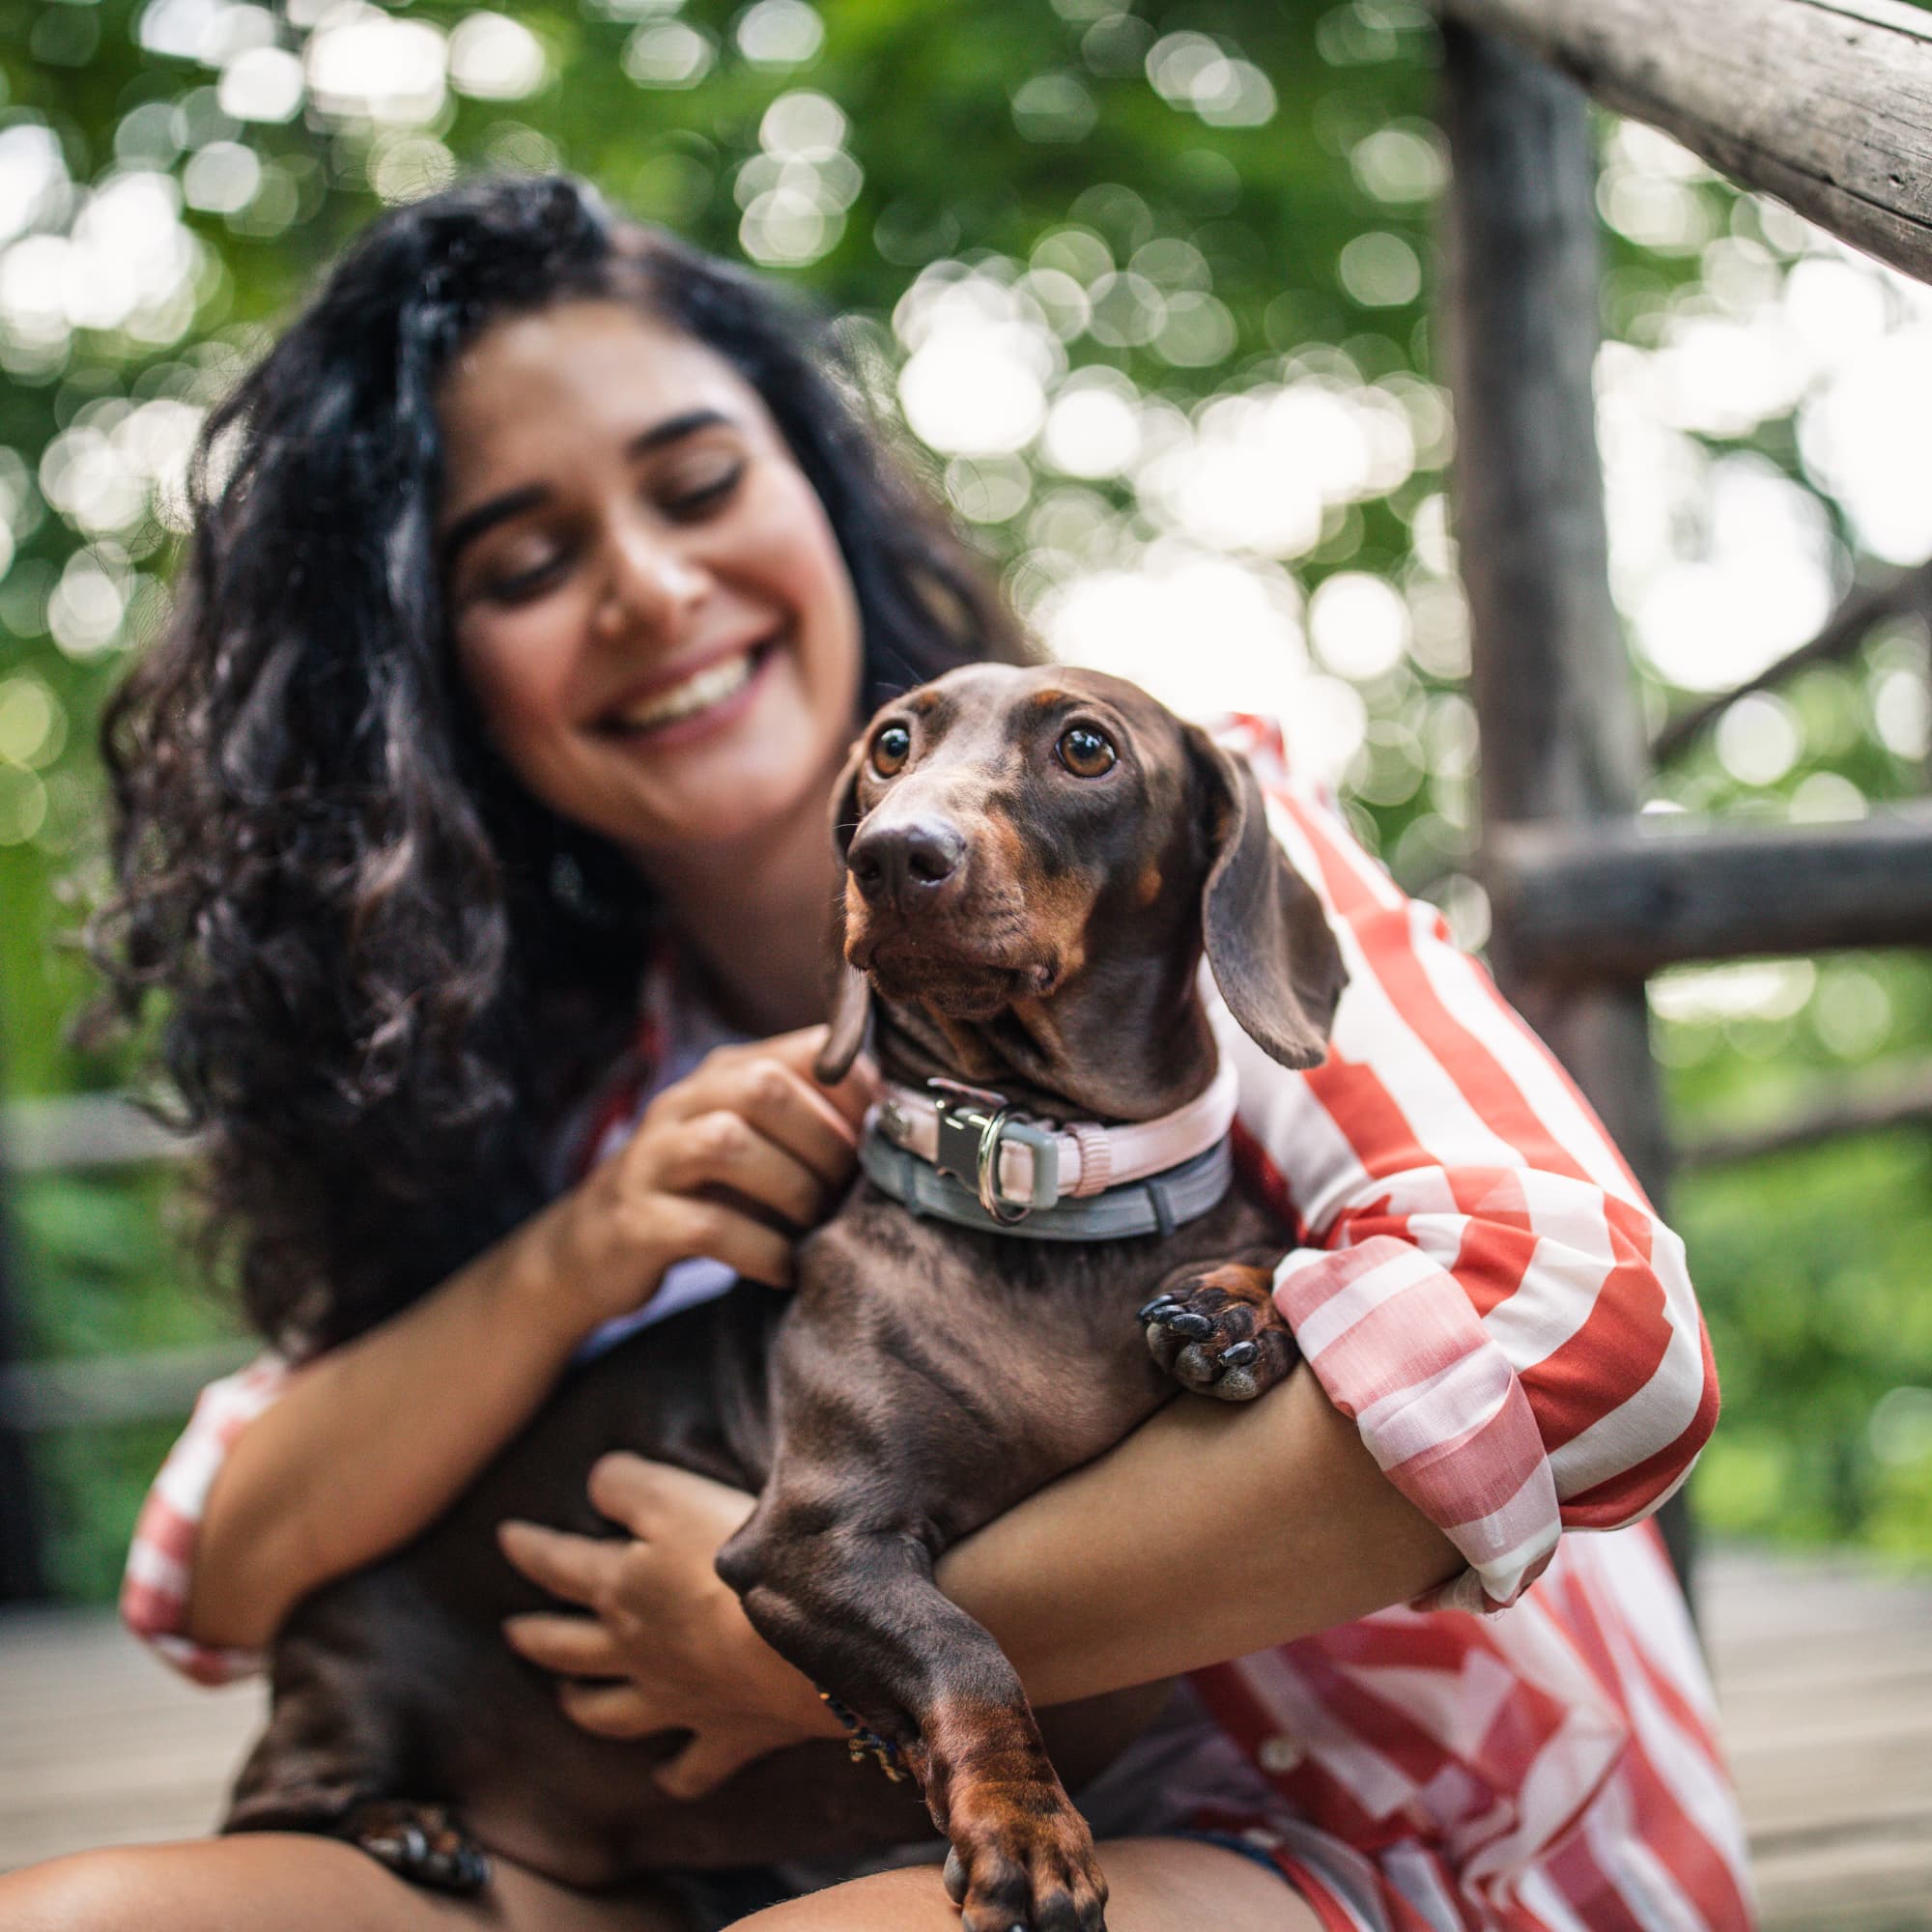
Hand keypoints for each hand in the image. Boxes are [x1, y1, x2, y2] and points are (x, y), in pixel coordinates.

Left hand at [498, 1453, 838, 1797]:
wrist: (798, 1642)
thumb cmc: (736, 1558)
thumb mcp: (673, 1495)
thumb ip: (626, 1486)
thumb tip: (595, 1484)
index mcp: (620, 1588)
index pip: (559, 1563)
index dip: (531, 1548)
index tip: (506, 1537)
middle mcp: (635, 1651)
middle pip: (569, 1647)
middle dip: (537, 1636)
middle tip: (513, 1631)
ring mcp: (676, 1700)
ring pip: (611, 1710)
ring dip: (584, 1705)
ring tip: (567, 1699)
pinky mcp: (725, 1735)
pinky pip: (690, 1768)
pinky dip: (674, 1774)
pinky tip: (664, 1777)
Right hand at [561, 1025, 875, 1329]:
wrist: (596, 1246)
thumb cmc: (703, 1192)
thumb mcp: (756, 1144)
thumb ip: (813, 1123)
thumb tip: (903, 1129)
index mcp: (727, 1072)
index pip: (808, 1049)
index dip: (859, 1093)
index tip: (881, 1140)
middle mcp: (685, 1101)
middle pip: (765, 1088)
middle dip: (824, 1143)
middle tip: (845, 1191)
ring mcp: (654, 1157)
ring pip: (728, 1143)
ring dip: (792, 1190)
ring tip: (815, 1224)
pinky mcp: (638, 1219)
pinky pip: (707, 1225)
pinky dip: (762, 1250)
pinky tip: (785, 1268)